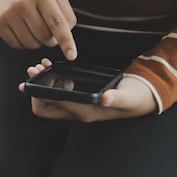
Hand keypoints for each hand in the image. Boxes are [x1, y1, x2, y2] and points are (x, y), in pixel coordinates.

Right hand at [0, 0, 77, 59]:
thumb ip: (66, 15)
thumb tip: (66, 39)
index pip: (57, 23)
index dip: (66, 41)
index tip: (71, 55)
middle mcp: (23, 2)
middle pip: (44, 37)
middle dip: (50, 38)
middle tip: (46, 28)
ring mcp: (8, 13)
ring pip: (30, 43)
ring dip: (36, 41)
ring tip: (33, 27)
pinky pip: (16, 45)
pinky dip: (23, 42)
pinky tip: (23, 29)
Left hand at [19, 58, 157, 121]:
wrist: (142, 98)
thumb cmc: (134, 98)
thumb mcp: (127, 97)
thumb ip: (116, 98)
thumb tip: (104, 99)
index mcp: (82, 112)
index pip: (47, 108)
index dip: (36, 93)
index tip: (35, 75)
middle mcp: (76, 111)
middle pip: (43, 106)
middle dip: (35, 88)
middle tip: (34, 69)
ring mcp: (76, 104)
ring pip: (49, 97)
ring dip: (42, 82)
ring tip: (41, 64)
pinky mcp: (79, 96)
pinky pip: (58, 91)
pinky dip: (52, 79)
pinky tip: (53, 65)